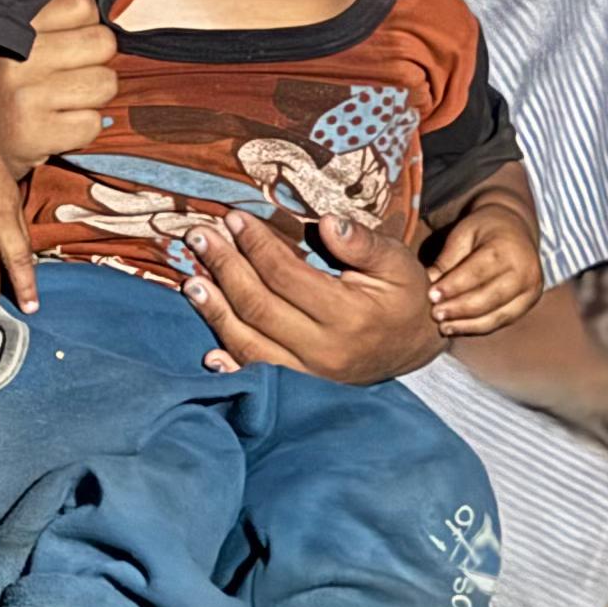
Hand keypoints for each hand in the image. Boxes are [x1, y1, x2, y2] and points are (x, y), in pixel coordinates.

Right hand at [0, 0, 117, 169]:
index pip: (82, 4)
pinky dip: (80, 131)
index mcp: (13, 22)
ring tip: (60, 103)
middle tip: (67, 77)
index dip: (84, 26)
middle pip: (103, 42)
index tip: (65, 44)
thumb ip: (47, 20)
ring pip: (105, 83)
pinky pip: (92, 124)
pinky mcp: (33, 132)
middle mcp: (18, 53)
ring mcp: (26, 93)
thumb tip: (105, 15)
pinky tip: (54, 128)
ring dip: (91, 99)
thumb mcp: (6, 38)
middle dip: (95, 62)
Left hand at [175, 203, 446, 384]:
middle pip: (259, 306)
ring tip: (191, 280)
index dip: (255, 245)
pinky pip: (258, 376)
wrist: (416, 346)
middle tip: (201, 237)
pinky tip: (208, 351)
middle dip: (225, 267)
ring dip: (215, 311)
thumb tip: (327, 223)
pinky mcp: (302, 388)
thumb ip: (363, 242)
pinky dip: (230, 364)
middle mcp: (326, 351)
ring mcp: (311, 375)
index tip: (233, 219)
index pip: (285, 275)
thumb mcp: (397, 262)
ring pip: (250, 343)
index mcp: (350, 315)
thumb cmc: (403, 296)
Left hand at [428, 202, 545, 337]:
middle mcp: (526, 270)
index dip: (454, 286)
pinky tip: (458, 328)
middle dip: (459, 309)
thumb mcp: (463, 234)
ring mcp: (531, 290)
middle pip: (490, 297)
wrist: (516, 229)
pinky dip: (478, 327)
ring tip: (443, 327)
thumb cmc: (483, 230)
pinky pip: (502, 320)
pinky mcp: (528, 303)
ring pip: (498, 315)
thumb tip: (425, 284)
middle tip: (434, 314)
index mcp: (508, 248)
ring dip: (468, 324)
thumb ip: (447, 259)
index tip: (430, 295)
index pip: (478, 272)